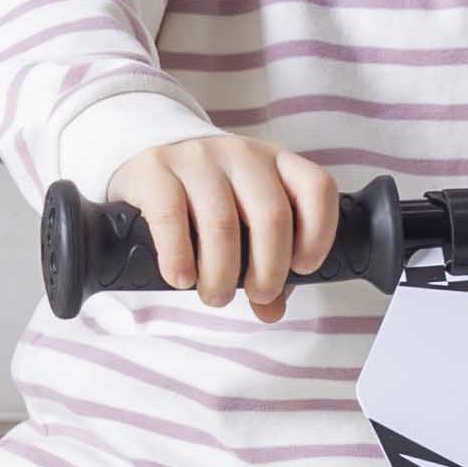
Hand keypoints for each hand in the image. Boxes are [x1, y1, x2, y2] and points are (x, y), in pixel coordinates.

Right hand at [109, 134, 340, 321]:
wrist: (148, 164)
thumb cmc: (206, 202)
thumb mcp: (244, 223)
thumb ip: (264, 264)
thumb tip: (272, 311)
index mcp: (275, 164)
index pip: (316, 187)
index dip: (319, 232)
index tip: (303, 268)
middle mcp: (242, 154)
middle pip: (271, 216)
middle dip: (268, 269)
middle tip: (258, 295)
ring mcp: (198, 158)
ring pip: (222, 223)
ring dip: (222, 274)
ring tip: (216, 295)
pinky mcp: (155, 168)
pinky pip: (172, 218)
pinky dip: (179, 257)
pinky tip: (181, 279)